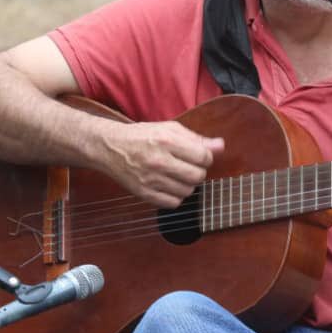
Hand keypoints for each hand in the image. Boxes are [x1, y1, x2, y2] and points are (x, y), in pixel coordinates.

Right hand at [98, 120, 224, 207]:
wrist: (110, 148)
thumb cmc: (143, 136)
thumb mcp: (169, 129)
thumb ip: (196, 138)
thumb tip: (221, 146)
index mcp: (167, 141)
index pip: (203, 156)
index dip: (206, 157)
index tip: (199, 156)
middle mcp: (158, 161)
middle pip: (197, 176)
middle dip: (199, 172)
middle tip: (190, 167)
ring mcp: (150, 179)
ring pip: (187, 191)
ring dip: (188, 185)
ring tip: (178, 175)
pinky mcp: (143, 193)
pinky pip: (173, 203)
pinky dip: (176, 196)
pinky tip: (170, 185)